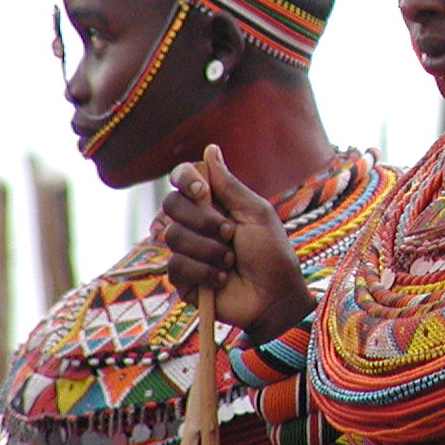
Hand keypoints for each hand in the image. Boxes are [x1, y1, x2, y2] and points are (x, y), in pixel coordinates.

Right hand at [162, 145, 313, 341]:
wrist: (274, 295)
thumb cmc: (271, 252)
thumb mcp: (256, 213)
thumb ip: (229, 185)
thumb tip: (210, 149)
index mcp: (213, 203)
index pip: (182, 178)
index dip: (185, 179)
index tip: (204, 191)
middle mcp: (195, 224)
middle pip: (170, 205)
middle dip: (204, 221)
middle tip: (230, 234)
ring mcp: (185, 251)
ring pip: (172, 236)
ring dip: (209, 249)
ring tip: (230, 260)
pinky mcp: (181, 279)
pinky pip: (176, 266)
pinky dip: (204, 271)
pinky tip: (221, 279)